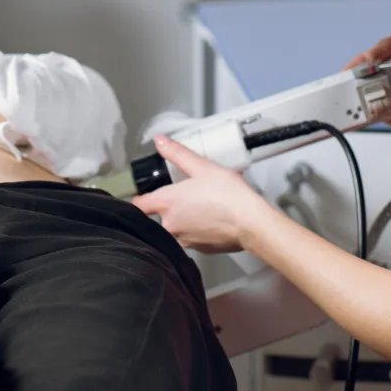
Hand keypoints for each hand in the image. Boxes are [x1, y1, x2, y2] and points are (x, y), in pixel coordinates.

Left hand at [131, 137, 275, 253]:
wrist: (251, 223)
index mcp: (167, 203)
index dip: (139, 200)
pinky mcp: (201, 250)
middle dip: (167, 209)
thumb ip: (177, 153)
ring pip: (175, 231)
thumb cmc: (228, 194)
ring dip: (182, 222)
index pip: (139, 205)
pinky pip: (192, 240)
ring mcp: (185, 240)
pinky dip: (198, 232)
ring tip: (200, 209)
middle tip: (184, 197)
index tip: (141, 197)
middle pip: (157, 219)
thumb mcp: (202, 166)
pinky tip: (211, 221)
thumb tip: (159, 140)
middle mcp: (171, 225)